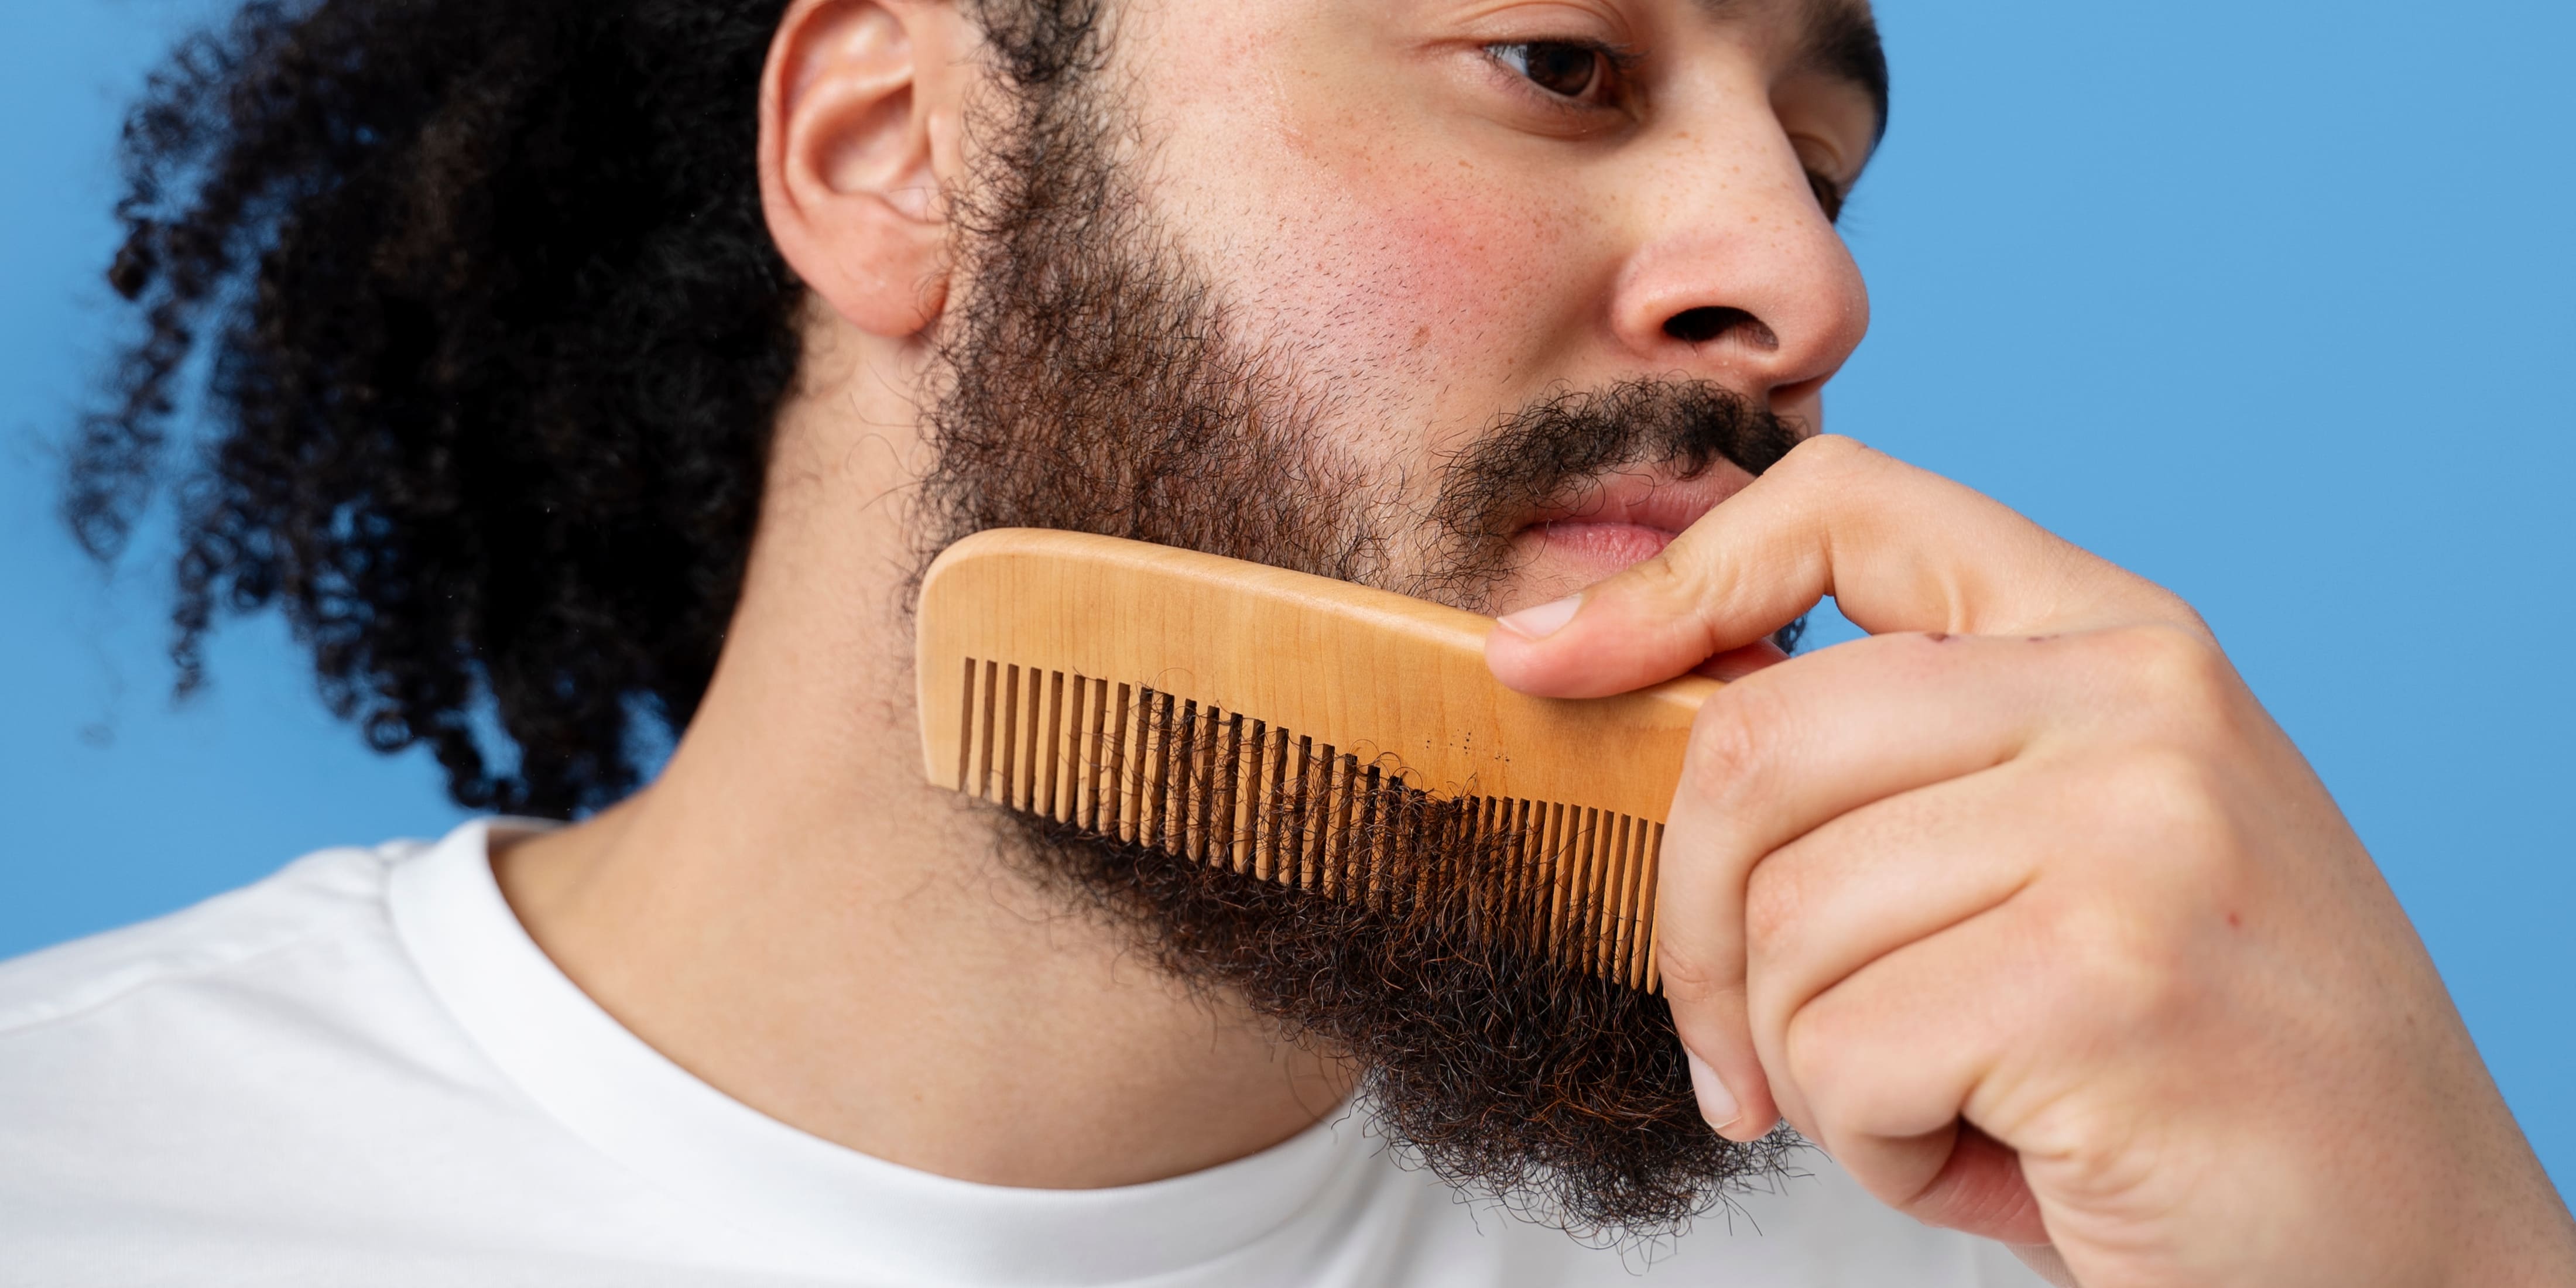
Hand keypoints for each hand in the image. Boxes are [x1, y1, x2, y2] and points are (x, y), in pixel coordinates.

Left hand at [1485, 436, 2575, 1286]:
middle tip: (1732, 1054)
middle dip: (1689, 928)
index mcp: (2121, 638)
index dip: (1669, 576)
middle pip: (1755, 745)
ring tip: (1941, 1103)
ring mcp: (2131, 831)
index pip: (1849, 507)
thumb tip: (1635, 703)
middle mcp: (2136, 701)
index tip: (1546, 658)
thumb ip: (1906, 764)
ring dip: (1811, 1063)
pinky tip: (1986, 1154)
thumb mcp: (2072, 855)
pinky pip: (1840, 1053)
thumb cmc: (2203, 1062)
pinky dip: (1871, 1142)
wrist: (2411, 1252)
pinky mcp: (2105, 980)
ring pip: (1783, 923)